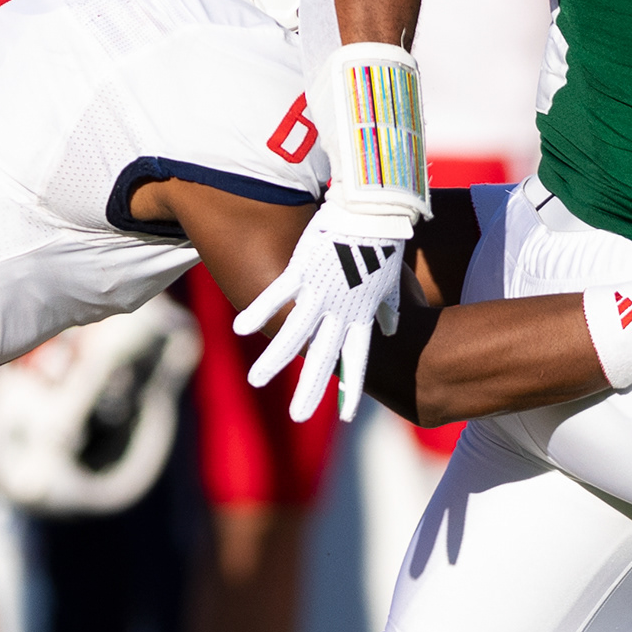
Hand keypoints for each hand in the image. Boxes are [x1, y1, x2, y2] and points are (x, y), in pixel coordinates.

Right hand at [236, 193, 415, 422]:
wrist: (376, 213)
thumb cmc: (384, 246)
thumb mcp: (392, 283)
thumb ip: (388, 310)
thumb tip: (389, 329)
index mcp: (361, 315)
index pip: (356, 361)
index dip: (350, 388)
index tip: (346, 416)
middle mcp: (339, 310)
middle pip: (322, 358)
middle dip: (309, 390)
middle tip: (298, 417)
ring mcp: (319, 292)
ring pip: (294, 333)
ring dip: (275, 359)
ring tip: (256, 381)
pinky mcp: (302, 269)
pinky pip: (277, 295)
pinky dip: (260, 310)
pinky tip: (240, 328)